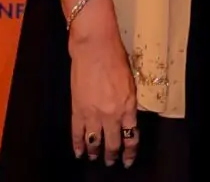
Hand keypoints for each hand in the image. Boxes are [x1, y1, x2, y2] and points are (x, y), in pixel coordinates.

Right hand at [69, 21, 138, 166]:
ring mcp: (94, 113)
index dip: (130, 150)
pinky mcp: (78, 109)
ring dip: (96, 152)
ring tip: (95, 159)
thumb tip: (126, 114)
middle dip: (112, 155)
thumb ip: (128, 101)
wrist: (95, 47)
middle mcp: (113, 114)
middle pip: (113, 142)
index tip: (128, 158)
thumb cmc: (116, 58)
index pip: (131, 135)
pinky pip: (77, 132)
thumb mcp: (130, 81)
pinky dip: (77, 144)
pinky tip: (79, 151)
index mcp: (129, 105)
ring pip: (95, 141)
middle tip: (111, 163)